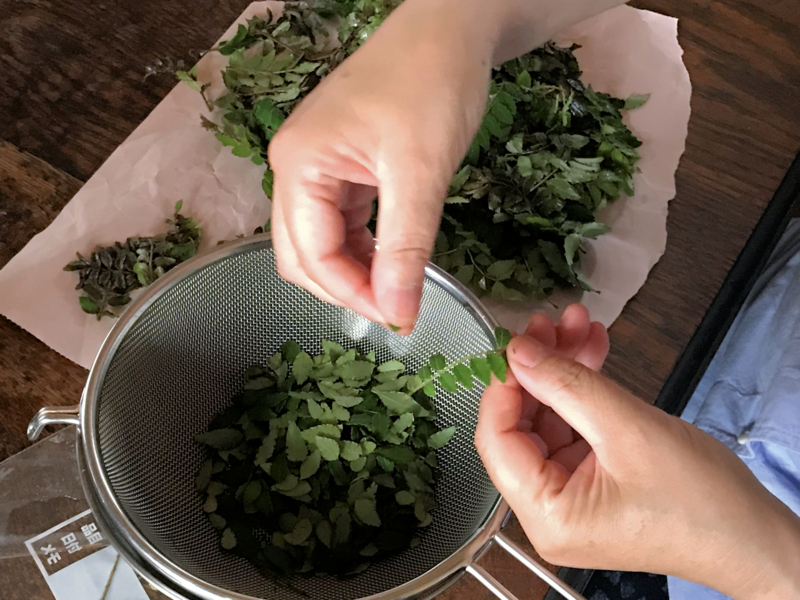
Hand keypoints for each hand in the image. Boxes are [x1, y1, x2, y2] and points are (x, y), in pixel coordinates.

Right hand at [269, 0, 494, 330]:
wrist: (448, 30)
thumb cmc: (432, 85)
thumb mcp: (421, 171)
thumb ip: (406, 247)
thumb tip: (398, 314)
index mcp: (299, 164)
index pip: (311, 254)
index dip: (353, 294)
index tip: (399, 318)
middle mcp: (294, 167)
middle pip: (301, 254)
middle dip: (345, 288)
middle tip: (397, 308)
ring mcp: (313, 166)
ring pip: (318, 243)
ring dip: (354, 272)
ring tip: (399, 286)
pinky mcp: (337, 167)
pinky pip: (338, 223)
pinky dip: (362, 249)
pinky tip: (393, 257)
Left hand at [475, 305, 799, 598]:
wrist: (755, 535)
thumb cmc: (702, 499)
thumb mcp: (627, 428)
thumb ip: (567, 384)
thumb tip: (518, 352)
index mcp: (546, 514)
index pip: (497, 439)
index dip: (503, 385)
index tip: (516, 341)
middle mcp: (548, 511)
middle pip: (522, 425)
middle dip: (539, 367)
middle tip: (550, 322)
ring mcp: (570, 497)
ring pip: (549, 419)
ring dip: (562, 370)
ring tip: (578, 323)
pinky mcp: (592, 483)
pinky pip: (574, 427)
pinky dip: (582, 390)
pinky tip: (592, 349)